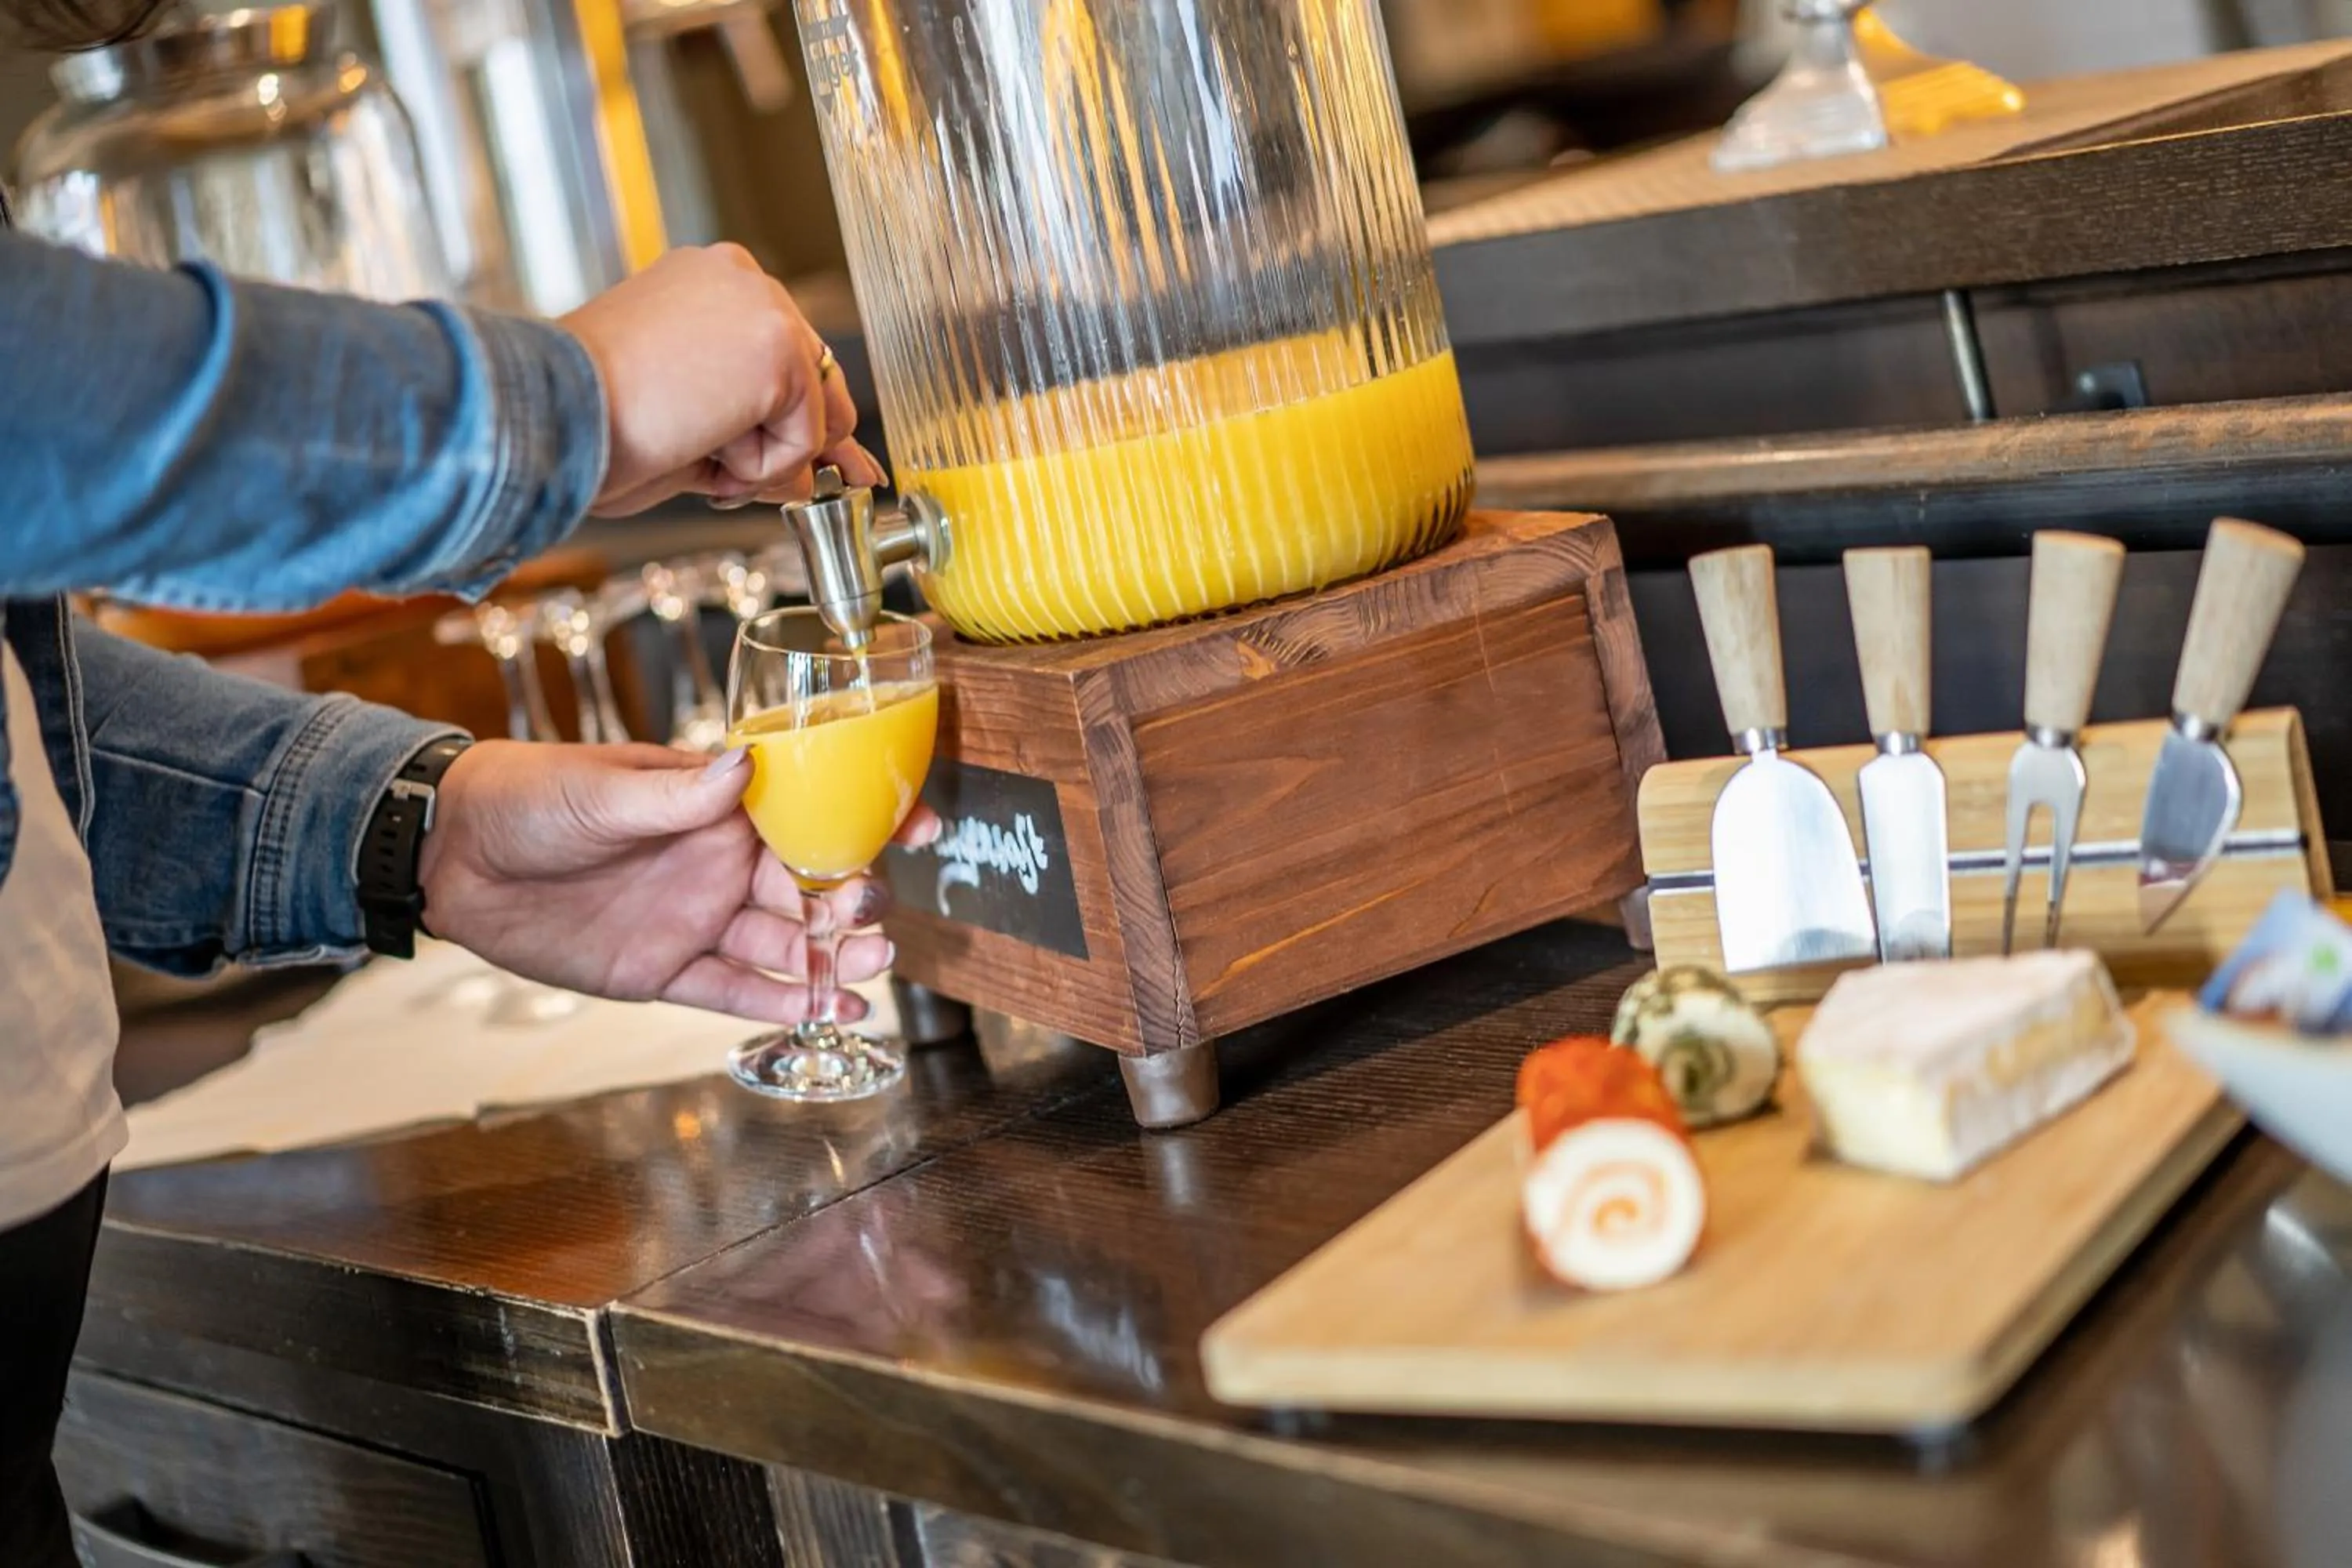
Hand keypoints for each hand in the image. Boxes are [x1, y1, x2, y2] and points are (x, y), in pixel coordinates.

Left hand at [414, 741, 940, 1023]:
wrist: (453, 857)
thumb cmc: (526, 797)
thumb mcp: (601, 790)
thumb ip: (677, 791)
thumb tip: (742, 765)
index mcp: (716, 804)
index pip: (810, 809)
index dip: (868, 817)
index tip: (919, 824)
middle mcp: (719, 862)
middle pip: (810, 885)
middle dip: (853, 901)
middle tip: (870, 913)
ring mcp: (698, 918)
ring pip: (784, 944)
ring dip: (832, 958)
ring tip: (872, 970)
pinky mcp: (667, 970)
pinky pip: (736, 990)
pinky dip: (782, 1002)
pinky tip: (828, 1010)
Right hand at [558, 244, 887, 515]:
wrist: (555, 415)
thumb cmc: (595, 420)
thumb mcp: (695, 419)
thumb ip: (767, 434)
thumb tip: (838, 469)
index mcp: (711, 282)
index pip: (785, 358)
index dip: (772, 420)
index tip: (721, 442)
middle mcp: (744, 279)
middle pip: (816, 387)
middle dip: (774, 441)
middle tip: (694, 444)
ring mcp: (767, 307)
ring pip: (814, 418)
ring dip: (757, 456)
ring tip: (683, 433)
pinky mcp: (780, 348)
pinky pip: (805, 444)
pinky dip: (757, 468)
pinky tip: (697, 437)